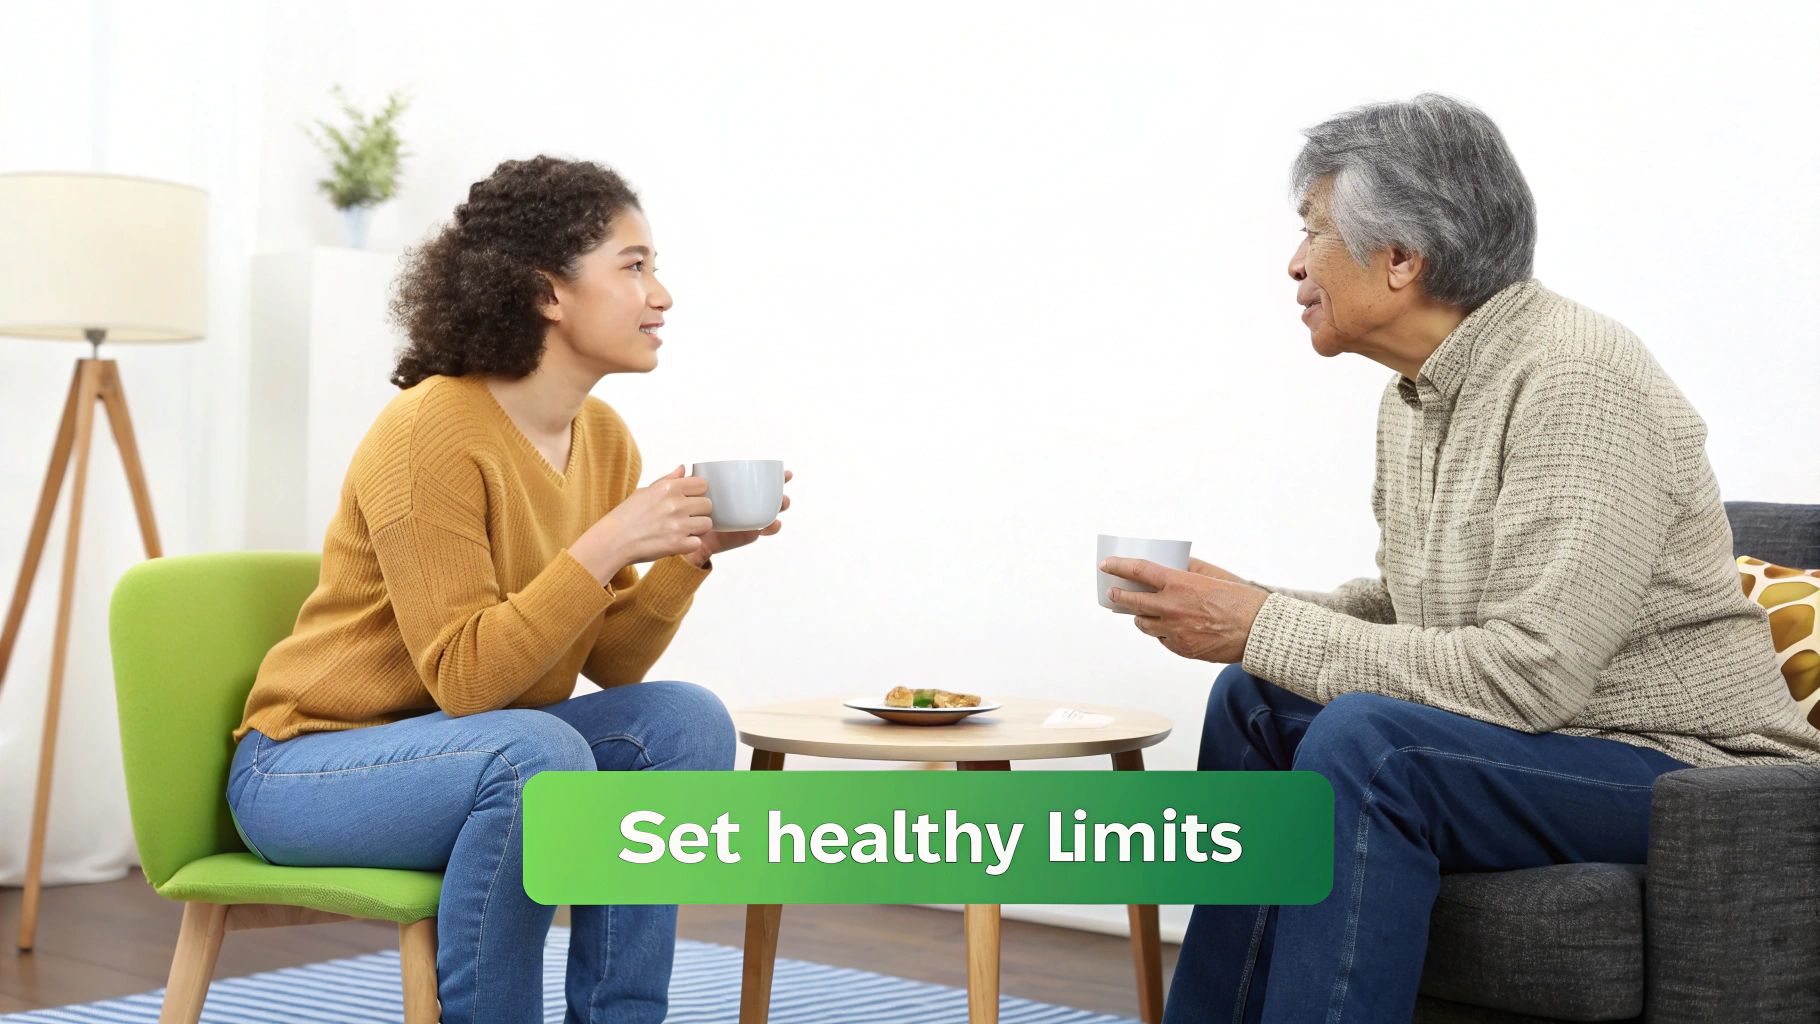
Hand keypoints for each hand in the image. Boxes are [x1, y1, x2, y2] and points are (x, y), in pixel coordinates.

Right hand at [572, 466, 713, 581]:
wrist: (612, 541)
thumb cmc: (627, 516)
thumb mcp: (645, 491)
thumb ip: (668, 480)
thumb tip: (683, 467)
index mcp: (668, 488)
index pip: (702, 484)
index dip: (698, 492)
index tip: (690, 499)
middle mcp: (675, 504)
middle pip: (708, 504)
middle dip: (700, 511)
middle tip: (686, 517)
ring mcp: (678, 525)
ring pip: (707, 524)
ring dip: (697, 529)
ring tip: (682, 531)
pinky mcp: (677, 544)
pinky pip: (697, 542)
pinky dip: (689, 544)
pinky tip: (677, 542)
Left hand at [690, 470, 793, 566]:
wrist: (688, 538)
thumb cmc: (690, 513)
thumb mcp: (689, 495)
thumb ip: (686, 481)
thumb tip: (683, 466)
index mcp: (735, 491)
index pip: (757, 480)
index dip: (773, 476)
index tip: (784, 472)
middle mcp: (745, 504)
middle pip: (768, 496)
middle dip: (780, 491)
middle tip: (785, 489)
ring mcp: (748, 518)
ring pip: (769, 511)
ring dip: (779, 507)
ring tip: (782, 504)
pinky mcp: (747, 533)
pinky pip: (762, 529)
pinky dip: (770, 527)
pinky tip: (773, 524)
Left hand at [1100, 557, 1268, 663]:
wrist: (1258, 631)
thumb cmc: (1239, 599)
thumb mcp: (1213, 576)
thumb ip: (1188, 568)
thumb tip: (1171, 564)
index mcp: (1178, 584)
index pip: (1139, 571)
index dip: (1119, 566)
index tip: (1106, 565)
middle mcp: (1171, 607)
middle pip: (1132, 601)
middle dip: (1119, 596)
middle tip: (1113, 593)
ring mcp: (1174, 631)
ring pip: (1143, 624)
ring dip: (1140, 616)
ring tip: (1142, 612)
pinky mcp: (1181, 648)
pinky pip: (1162, 639)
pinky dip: (1162, 632)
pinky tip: (1170, 627)